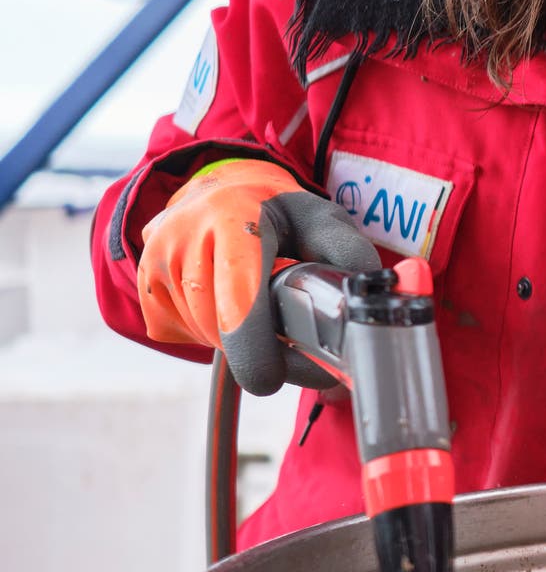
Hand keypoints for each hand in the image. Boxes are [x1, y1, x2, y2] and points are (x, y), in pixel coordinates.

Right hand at [137, 159, 381, 394]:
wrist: (217, 191)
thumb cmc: (277, 211)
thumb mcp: (319, 218)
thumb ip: (348, 252)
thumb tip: (371, 297)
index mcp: (233, 217)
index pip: (238, 298)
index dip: (254, 349)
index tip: (271, 381)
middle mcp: (184, 238)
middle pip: (222, 328)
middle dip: (261, 350)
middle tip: (296, 350)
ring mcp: (156, 265)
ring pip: (204, 336)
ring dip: (239, 342)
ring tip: (264, 314)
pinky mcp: (147, 289)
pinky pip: (183, 335)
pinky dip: (213, 335)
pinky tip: (230, 307)